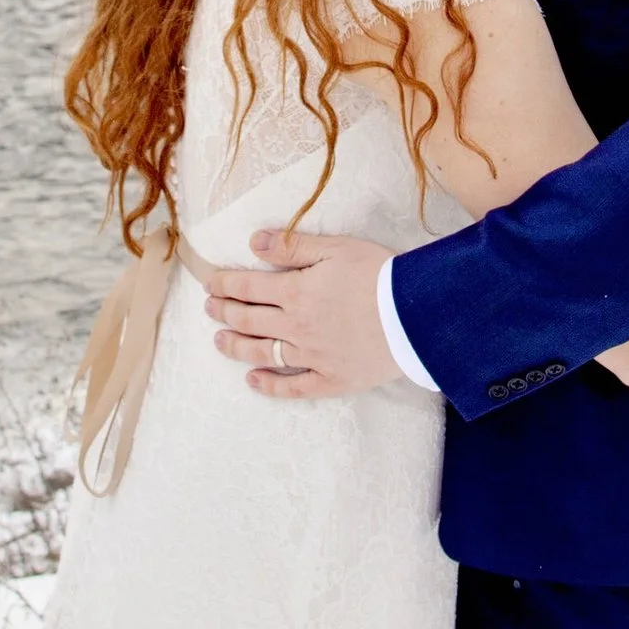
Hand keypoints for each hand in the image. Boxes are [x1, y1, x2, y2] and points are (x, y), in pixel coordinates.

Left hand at [204, 231, 396, 397]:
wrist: (418, 314)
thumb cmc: (381, 275)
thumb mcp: (337, 248)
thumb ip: (293, 245)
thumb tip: (253, 241)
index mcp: (297, 291)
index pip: (248, 287)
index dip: (225, 284)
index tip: (210, 284)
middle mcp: (297, 326)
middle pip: (249, 320)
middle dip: (224, 312)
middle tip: (210, 308)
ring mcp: (313, 356)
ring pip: (263, 353)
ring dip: (236, 347)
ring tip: (219, 342)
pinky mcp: (332, 379)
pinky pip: (294, 387)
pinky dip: (270, 385)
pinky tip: (254, 381)